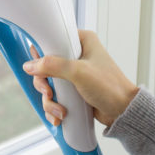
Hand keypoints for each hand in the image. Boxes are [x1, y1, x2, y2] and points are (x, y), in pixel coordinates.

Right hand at [22, 30, 138, 126]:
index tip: (37, 66)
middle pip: (45, 64)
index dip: (41, 52)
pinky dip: (54, 106)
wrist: (123, 111)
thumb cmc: (110, 87)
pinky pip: (55, 95)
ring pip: (48, 82)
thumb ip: (52, 65)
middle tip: (49, 92)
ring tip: (59, 110)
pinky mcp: (73, 88)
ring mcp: (74, 73)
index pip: (52, 39)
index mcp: (81, 41)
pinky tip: (59, 116)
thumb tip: (30, 65)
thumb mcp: (79, 72)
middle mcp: (76, 55)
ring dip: (49, 100)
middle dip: (44, 83)